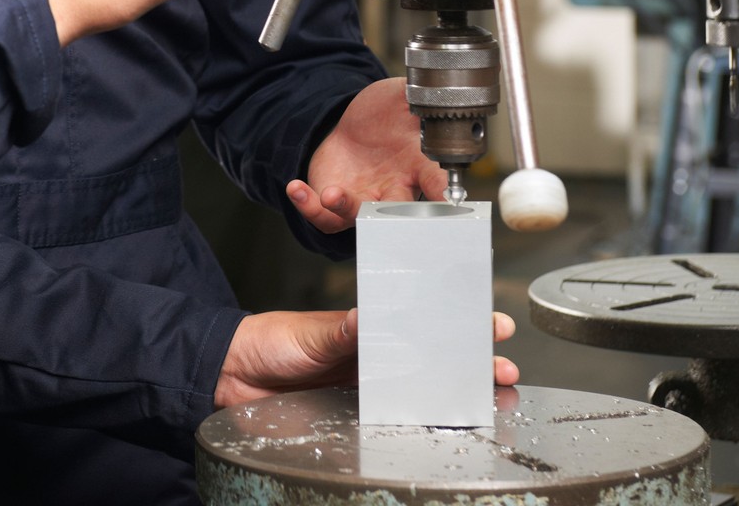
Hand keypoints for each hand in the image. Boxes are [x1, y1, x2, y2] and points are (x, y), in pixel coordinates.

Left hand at [215, 310, 517, 407]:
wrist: (235, 375)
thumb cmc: (272, 341)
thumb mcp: (312, 332)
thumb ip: (343, 330)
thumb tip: (367, 318)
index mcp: (369, 326)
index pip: (422, 321)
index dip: (457, 322)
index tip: (489, 323)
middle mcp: (375, 356)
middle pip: (433, 358)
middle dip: (471, 360)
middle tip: (503, 366)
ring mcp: (368, 386)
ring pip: (423, 387)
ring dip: (456, 391)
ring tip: (489, 393)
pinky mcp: (355, 412)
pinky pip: (395, 414)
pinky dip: (422, 417)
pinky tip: (445, 419)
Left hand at [285, 79, 450, 231]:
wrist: (356, 122)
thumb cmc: (389, 113)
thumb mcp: (404, 97)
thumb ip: (421, 97)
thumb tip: (436, 90)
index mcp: (419, 166)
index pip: (436, 183)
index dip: (443, 193)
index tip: (449, 201)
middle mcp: (394, 188)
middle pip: (397, 212)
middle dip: (392, 215)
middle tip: (385, 208)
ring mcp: (364, 197)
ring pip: (357, 216)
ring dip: (344, 208)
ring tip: (331, 195)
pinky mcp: (336, 199)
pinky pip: (324, 215)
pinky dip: (308, 206)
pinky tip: (296, 188)